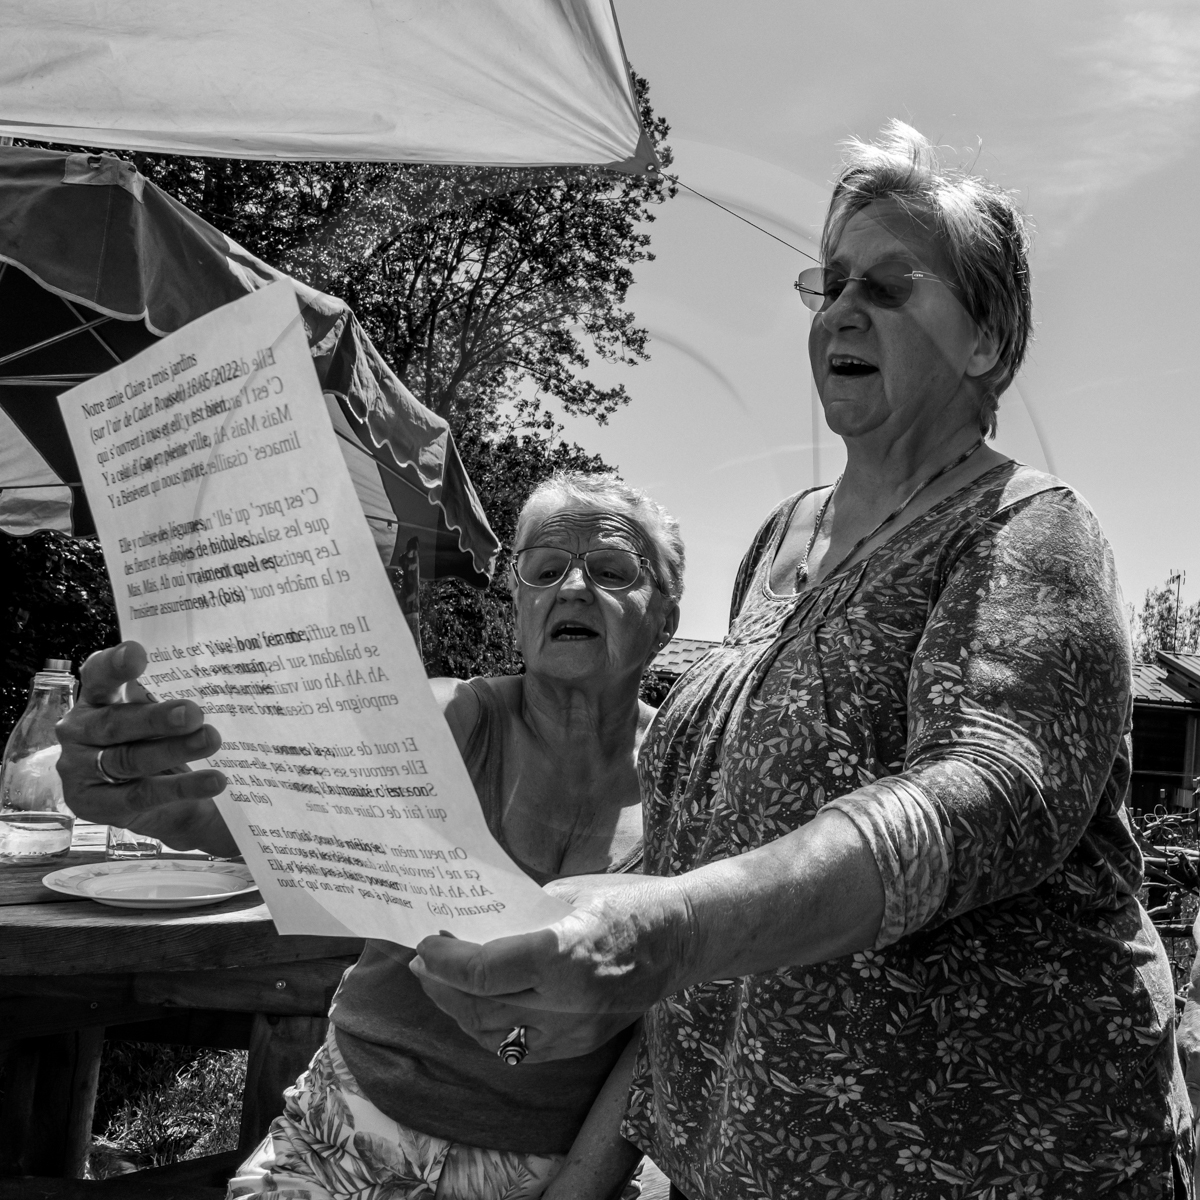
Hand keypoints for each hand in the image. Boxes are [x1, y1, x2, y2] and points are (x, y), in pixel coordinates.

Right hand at [55, 642, 236, 854]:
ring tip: (211, 740)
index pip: (98, 676)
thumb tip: (222, 682)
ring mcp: (79, 770)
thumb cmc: (156, 743)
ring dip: (172, 750)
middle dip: (156, 717)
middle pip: (115, 722)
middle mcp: (80, 730)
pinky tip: (213, 780)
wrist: (160, 804)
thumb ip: (174, 701)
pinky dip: (180, 788)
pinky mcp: (93, 805)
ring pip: (129, 759)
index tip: (137, 653)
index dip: (114, 664)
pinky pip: (141, 795)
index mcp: (95, 699)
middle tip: (193, 713)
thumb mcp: (162, 718)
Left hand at [410, 873, 694, 1060]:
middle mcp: (568, 1002)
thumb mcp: (571, 892)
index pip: (483, 972)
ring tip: (442, 986)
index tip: (424, 944)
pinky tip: (479, 1008)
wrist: (684, 938)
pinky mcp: (582, 1045)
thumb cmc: (628, 902)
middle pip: (481, 1008)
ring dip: (460, 1012)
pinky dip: (491, 1031)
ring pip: (495, 1037)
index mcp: (564, 954)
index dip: (444, 961)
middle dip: (442, 987)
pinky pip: (521, 1049)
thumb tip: (473, 926)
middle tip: (422, 964)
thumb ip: (521, 915)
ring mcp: (576, 1031)